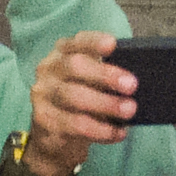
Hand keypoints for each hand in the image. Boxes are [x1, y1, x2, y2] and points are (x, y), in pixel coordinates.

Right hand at [26, 33, 137, 175]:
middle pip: (74, 66)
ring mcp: (43, 93)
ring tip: (130, 109)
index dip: (94, 42)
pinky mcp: (44, 119)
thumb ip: (104, 76)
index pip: (77, 41)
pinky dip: (101, 130)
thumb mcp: (89, 82)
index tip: (113, 44)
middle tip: (132, 84)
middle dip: (104, 74)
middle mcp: (49, 68)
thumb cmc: (81, 100)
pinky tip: (118, 132)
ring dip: (105, 104)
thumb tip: (132, 81)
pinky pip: (75, 125)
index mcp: (63, 51)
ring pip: (74, 96)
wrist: (55, 134)